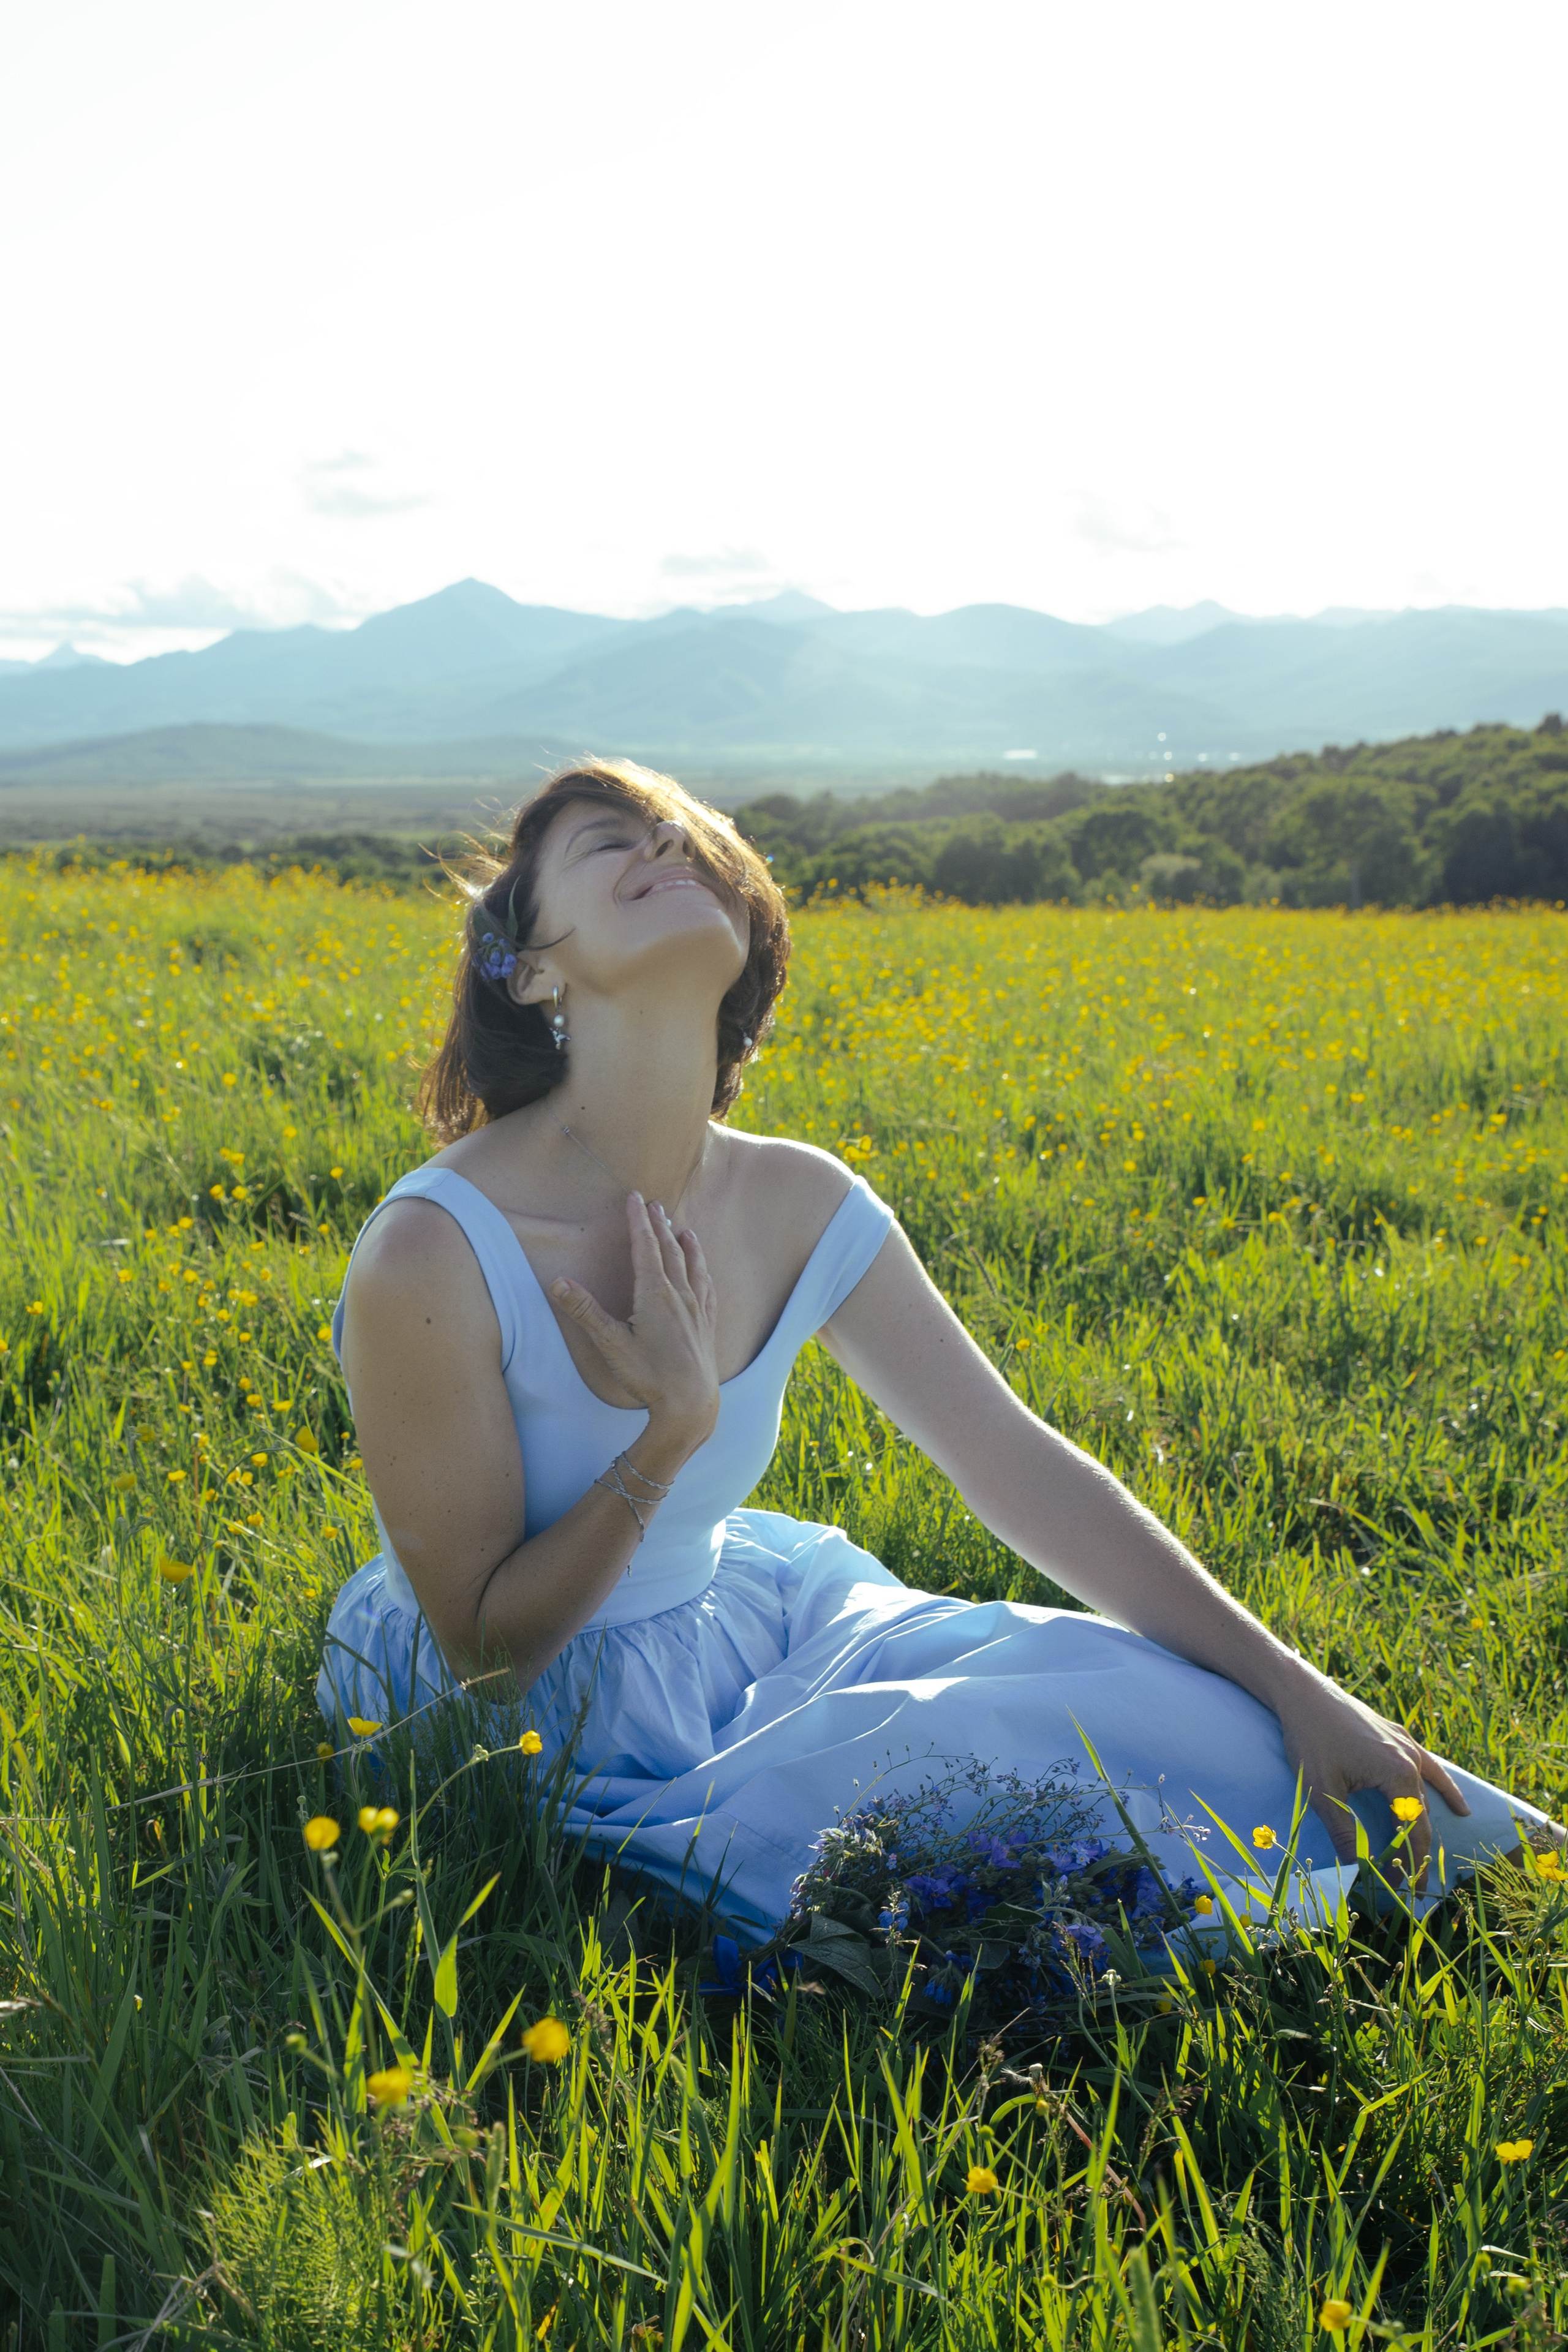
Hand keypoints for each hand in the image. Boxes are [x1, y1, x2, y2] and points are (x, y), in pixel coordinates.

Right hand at [549, 1194, 720, 1451]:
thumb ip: (585, 1312)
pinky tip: (705, 1274)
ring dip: (687, 1245)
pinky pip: (707, 1290)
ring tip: (685, 1230)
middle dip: (660, 1226)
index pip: (645, 1247)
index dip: (638, 1221)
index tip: (635, 1198)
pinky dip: (704, 1273)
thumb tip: (559, 1283)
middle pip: (669, 1251)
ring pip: (693, 1267)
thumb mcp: (611, 1344)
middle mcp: (680, 1296)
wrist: (691, 1405)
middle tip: (655, 1204)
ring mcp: (697, 1311)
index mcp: (655, 1294)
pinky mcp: (707, 1327)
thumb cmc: (650, 1376)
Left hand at [1274, 1672, 1469, 1887]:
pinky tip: (1457, 1806)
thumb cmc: (1310, 1739)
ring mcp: (1407, 1745)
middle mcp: (1410, 1759)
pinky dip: (1442, 1789)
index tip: (1406, 1891)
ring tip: (1431, 1859)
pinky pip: (1428, 1769)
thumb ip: (1344, 1831)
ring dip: (1427, 1827)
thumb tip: (1359, 1870)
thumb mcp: (1321, 1790)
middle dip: (1419, 1853)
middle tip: (1416, 1886)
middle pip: (1422, 1816)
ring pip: (1428, 1794)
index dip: (1411, 1864)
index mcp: (1397, 1774)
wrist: (1303, 1692)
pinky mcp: (1398, 1736)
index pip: (1412, 1832)